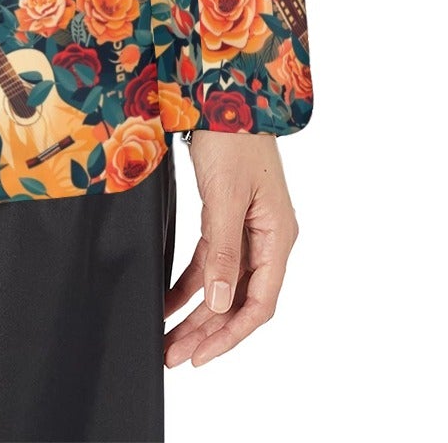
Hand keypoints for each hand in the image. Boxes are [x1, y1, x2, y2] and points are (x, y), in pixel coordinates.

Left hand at [164, 131, 297, 367]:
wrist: (224, 92)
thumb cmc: (233, 137)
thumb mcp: (225, 196)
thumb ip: (223, 250)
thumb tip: (217, 302)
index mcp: (277, 236)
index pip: (258, 303)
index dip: (229, 334)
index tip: (200, 355)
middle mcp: (266, 237)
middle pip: (238, 299)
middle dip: (207, 331)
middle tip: (174, 355)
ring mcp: (247, 227)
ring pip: (222, 284)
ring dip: (197, 312)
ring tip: (170, 338)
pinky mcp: (226, 216)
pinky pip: (210, 261)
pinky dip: (190, 282)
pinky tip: (170, 300)